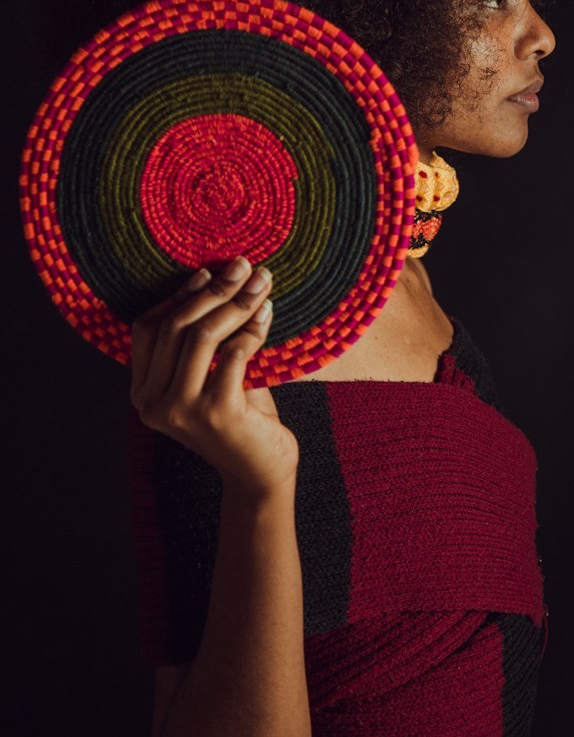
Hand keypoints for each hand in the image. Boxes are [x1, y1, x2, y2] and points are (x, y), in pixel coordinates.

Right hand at [131, 259, 298, 498]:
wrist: (260, 471)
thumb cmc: (238, 415)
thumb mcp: (209, 375)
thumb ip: (200, 340)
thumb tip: (215, 278)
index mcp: (142, 393)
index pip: (147, 328)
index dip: (177, 295)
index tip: (208, 272)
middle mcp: (153, 404)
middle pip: (176, 326)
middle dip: (213, 290)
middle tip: (242, 265)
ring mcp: (182, 410)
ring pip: (202, 335)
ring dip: (235, 302)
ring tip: (261, 281)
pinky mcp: (216, 413)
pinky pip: (234, 353)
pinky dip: (252, 328)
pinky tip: (267, 312)